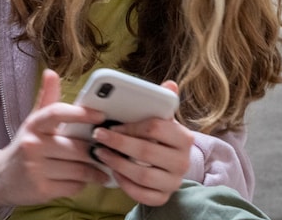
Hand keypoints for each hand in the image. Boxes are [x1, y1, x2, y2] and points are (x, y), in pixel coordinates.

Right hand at [0, 69, 109, 209]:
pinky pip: (74, 187)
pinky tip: (82, 181)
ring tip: (100, 169)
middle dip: (95, 151)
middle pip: (77, 148)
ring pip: (79, 170)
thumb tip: (51, 73)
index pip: (56, 113)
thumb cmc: (25, 146)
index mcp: (34, 125)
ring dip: (94, 171)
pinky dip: (83, 184)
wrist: (1, 177)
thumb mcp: (33, 122)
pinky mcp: (42, 190)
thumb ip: (47, 99)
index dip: (80, 113)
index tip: (101, 116)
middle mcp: (33, 145)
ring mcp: (36, 169)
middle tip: (107, 150)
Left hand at [88, 80, 192, 205]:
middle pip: (146, 152)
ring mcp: (174, 182)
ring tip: (100, 153)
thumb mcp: (162, 119)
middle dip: (118, 144)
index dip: (130, 126)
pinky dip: (125, 184)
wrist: (170, 165)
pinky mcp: (164, 197)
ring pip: (143, 175)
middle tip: (98, 136)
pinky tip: (113, 172)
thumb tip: (170, 84)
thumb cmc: (160, 138)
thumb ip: (162, 102)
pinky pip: (143, 195)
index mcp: (183, 138)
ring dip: (117, 163)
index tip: (110, 124)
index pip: (156, 128)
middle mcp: (183, 161)